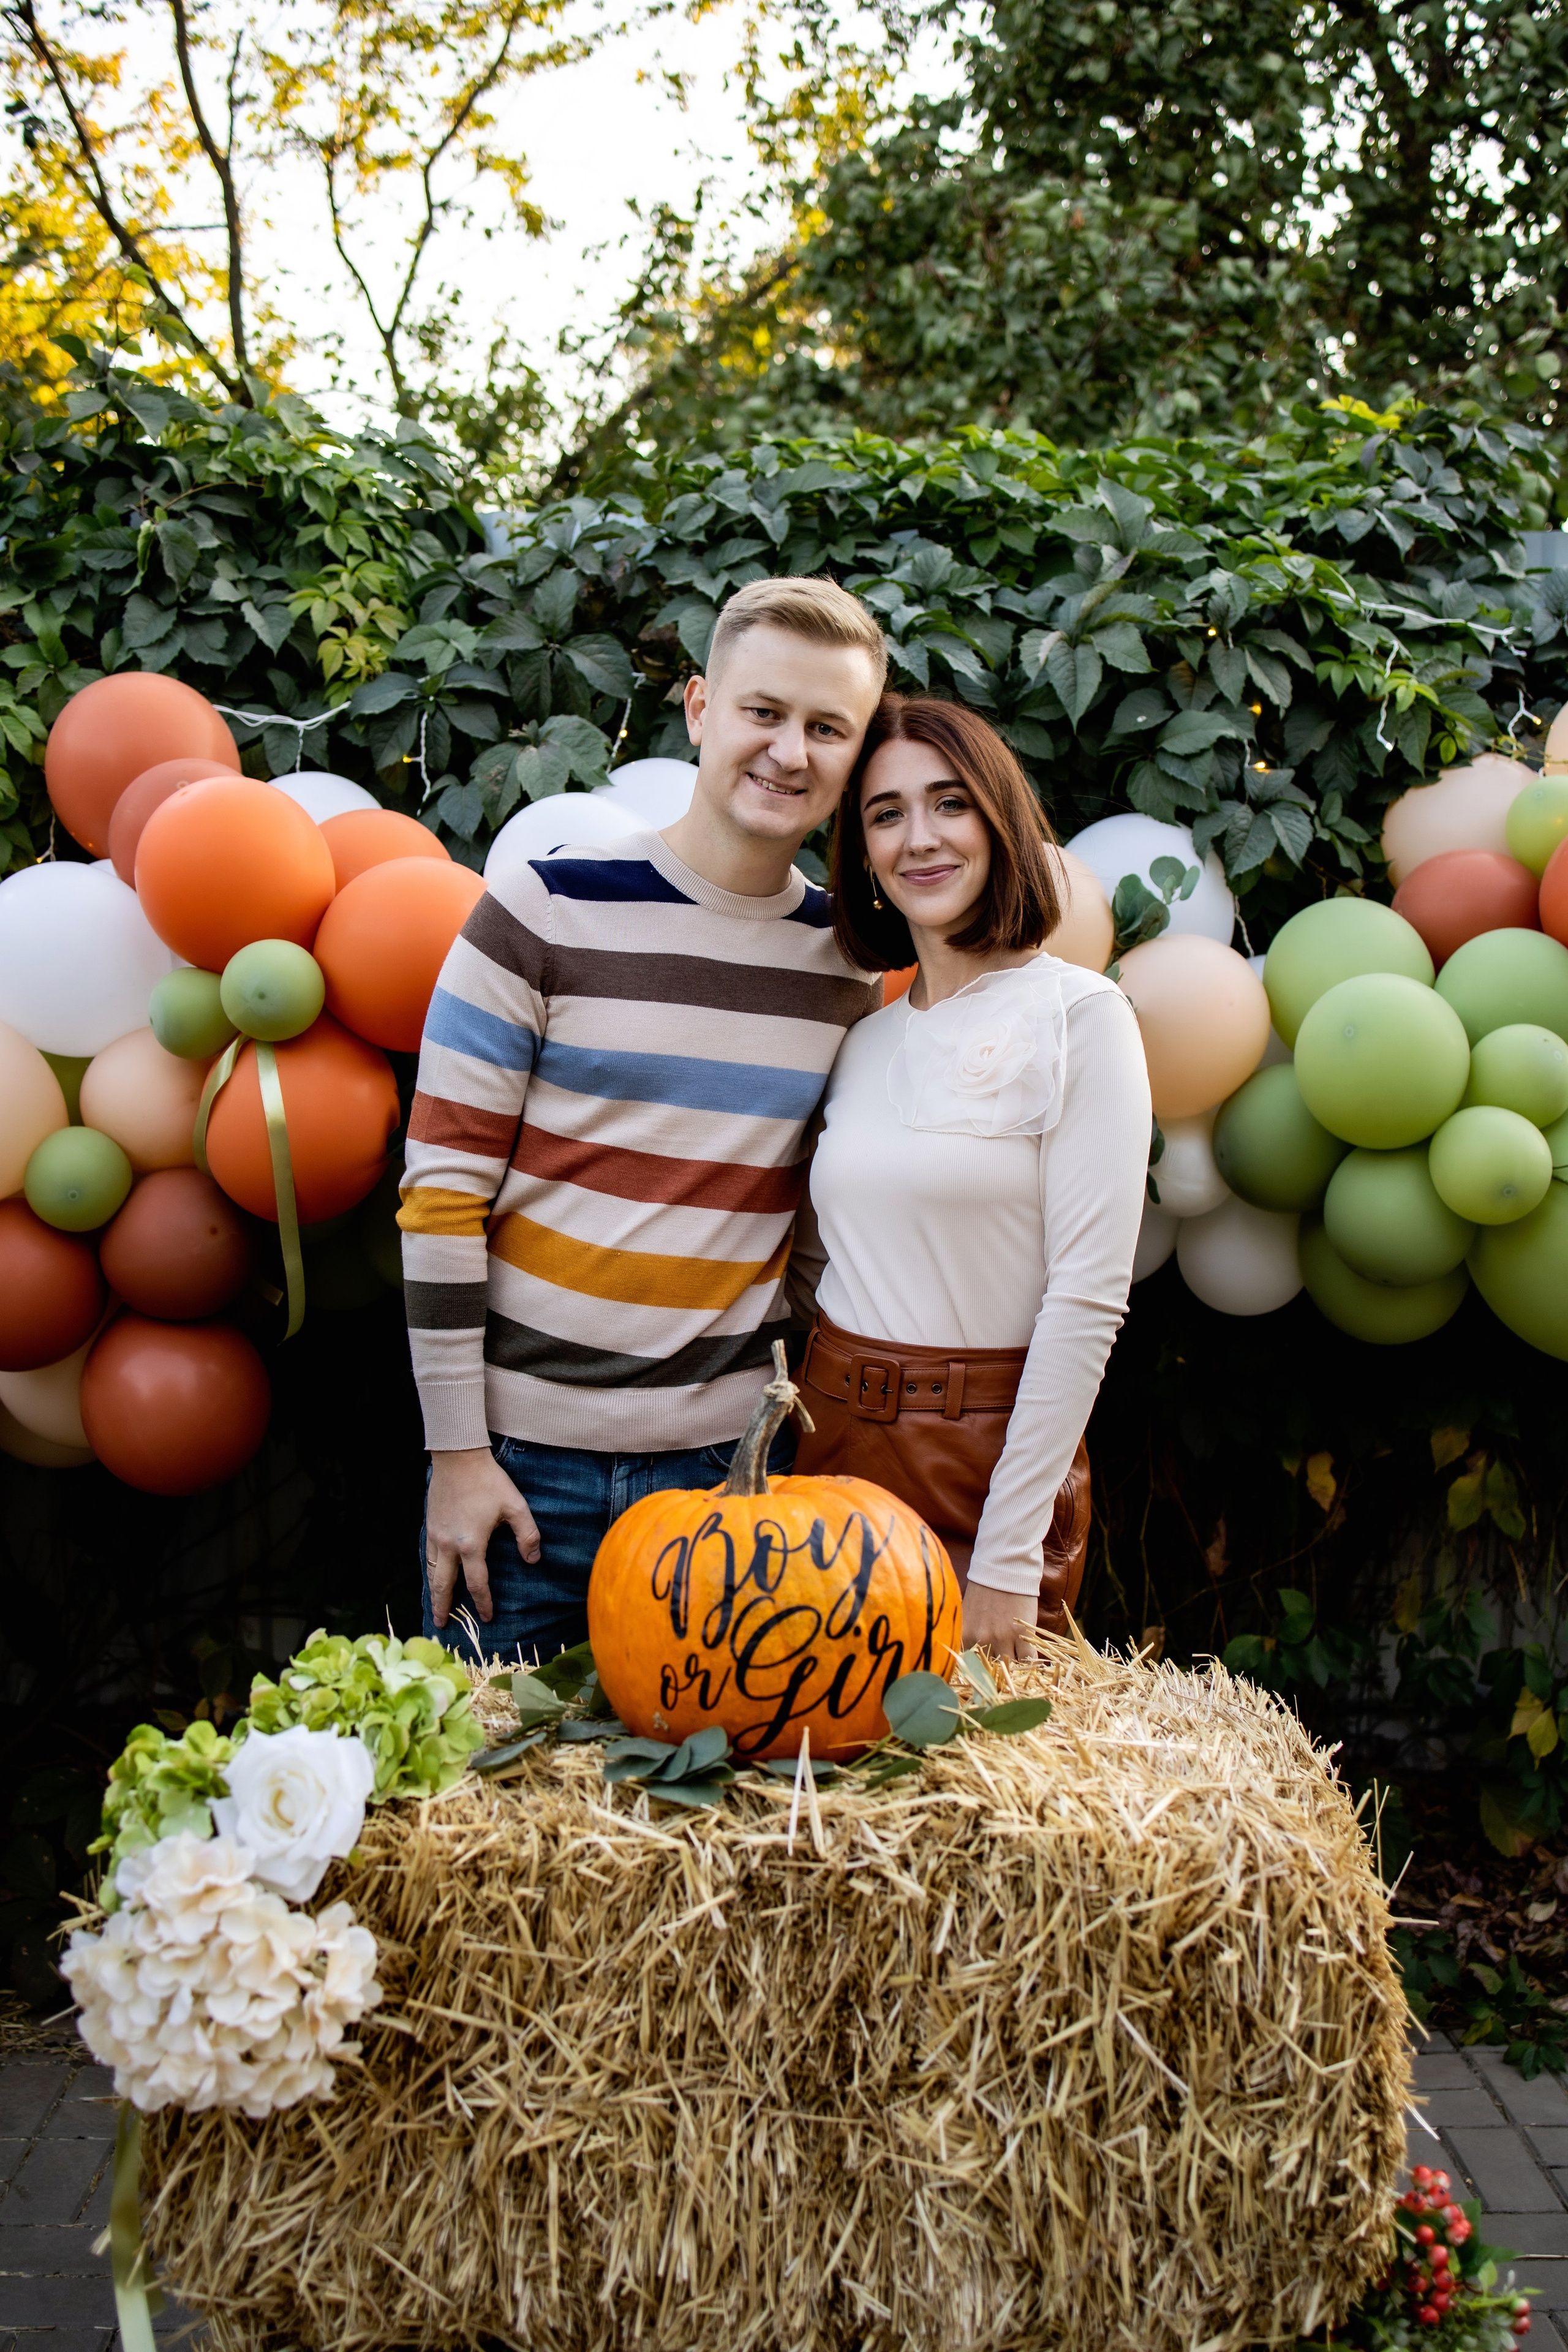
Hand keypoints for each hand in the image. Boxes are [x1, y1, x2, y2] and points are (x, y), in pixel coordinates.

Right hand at [425, 1448, 539, 1628]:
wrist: (458, 1458)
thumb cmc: (489, 1481)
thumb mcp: (516, 1507)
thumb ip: (528, 1535)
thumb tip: (533, 1560)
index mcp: (471, 1544)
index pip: (477, 1583)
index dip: (483, 1603)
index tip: (487, 1617)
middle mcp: (449, 1545)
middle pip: (443, 1585)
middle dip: (443, 1607)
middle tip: (441, 1626)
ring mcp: (435, 1535)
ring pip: (431, 1571)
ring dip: (434, 1591)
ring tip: (436, 1606)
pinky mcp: (430, 1525)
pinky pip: (427, 1556)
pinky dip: (429, 1571)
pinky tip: (433, 1573)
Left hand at [962, 1578, 1036, 1661]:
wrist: (1004, 1568)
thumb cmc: (985, 1589)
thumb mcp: (968, 1614)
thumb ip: (968, 1635)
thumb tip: (969, 1658)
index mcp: (965, 1635)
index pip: (970, 1665)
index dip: (980, 1669)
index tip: (986, 1669)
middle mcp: (981, 1640)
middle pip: (990, 1668)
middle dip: (997, 1669)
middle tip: (1003, 1664)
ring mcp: (1002, 1638)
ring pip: (1009, 1667)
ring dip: (1014, 1665)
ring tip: (1017, 1658)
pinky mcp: (1022, 1635)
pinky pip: (1027, 1660)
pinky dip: (1029, 1663)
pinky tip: (1029, 1657)